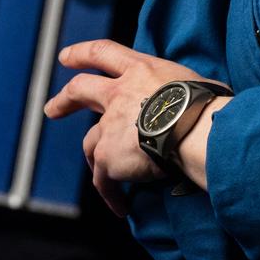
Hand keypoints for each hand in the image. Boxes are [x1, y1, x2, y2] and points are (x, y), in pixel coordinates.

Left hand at [42, 40, 204, 217]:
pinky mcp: (109, 156)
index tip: (65, 57)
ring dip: (92, 158)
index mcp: (141, 70)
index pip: (104, 52)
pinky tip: (121, 206)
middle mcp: (119, 93)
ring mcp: (110, 124)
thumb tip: (195, 102)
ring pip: (90, 142)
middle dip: (64, 100)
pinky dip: (110, 193)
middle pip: (80, 90)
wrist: (196, 129)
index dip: (82, 53)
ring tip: (100, 176)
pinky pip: (103, 180)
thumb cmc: (207, 106)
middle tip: (52, 109)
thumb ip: (181, 91)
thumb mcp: (193, 82)